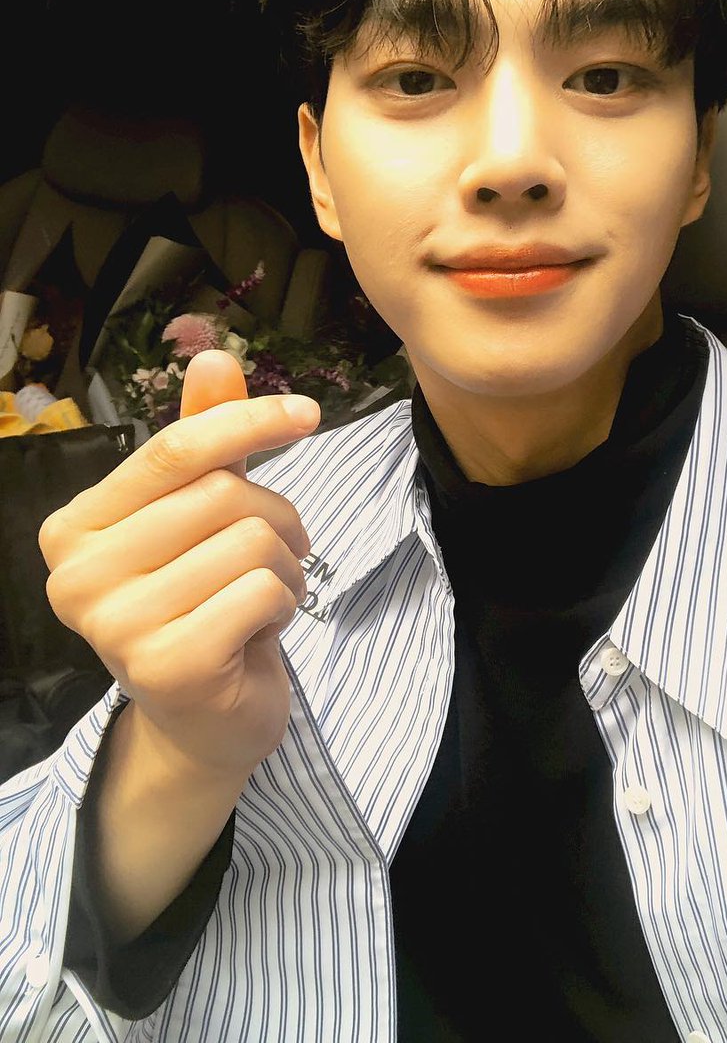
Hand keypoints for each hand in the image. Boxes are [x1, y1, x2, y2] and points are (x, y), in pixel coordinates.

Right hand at [38, 349, 320, 777]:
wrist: (205, 717)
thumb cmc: (203, 603)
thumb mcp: (202, 516)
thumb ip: (204, 440)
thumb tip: (213, 353)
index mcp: (74, 528)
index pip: (174, 450)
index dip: (248, 421)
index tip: (308, 413)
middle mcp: (77, 575)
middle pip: (221, 494)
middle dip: (277, 519)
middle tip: (277, 555)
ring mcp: (115, 625)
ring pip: (251, 541)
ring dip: (285, 567)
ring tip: (262, 598)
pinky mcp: (166, 665)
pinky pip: (264, 591)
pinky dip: (285, 604)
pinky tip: (260, 632)